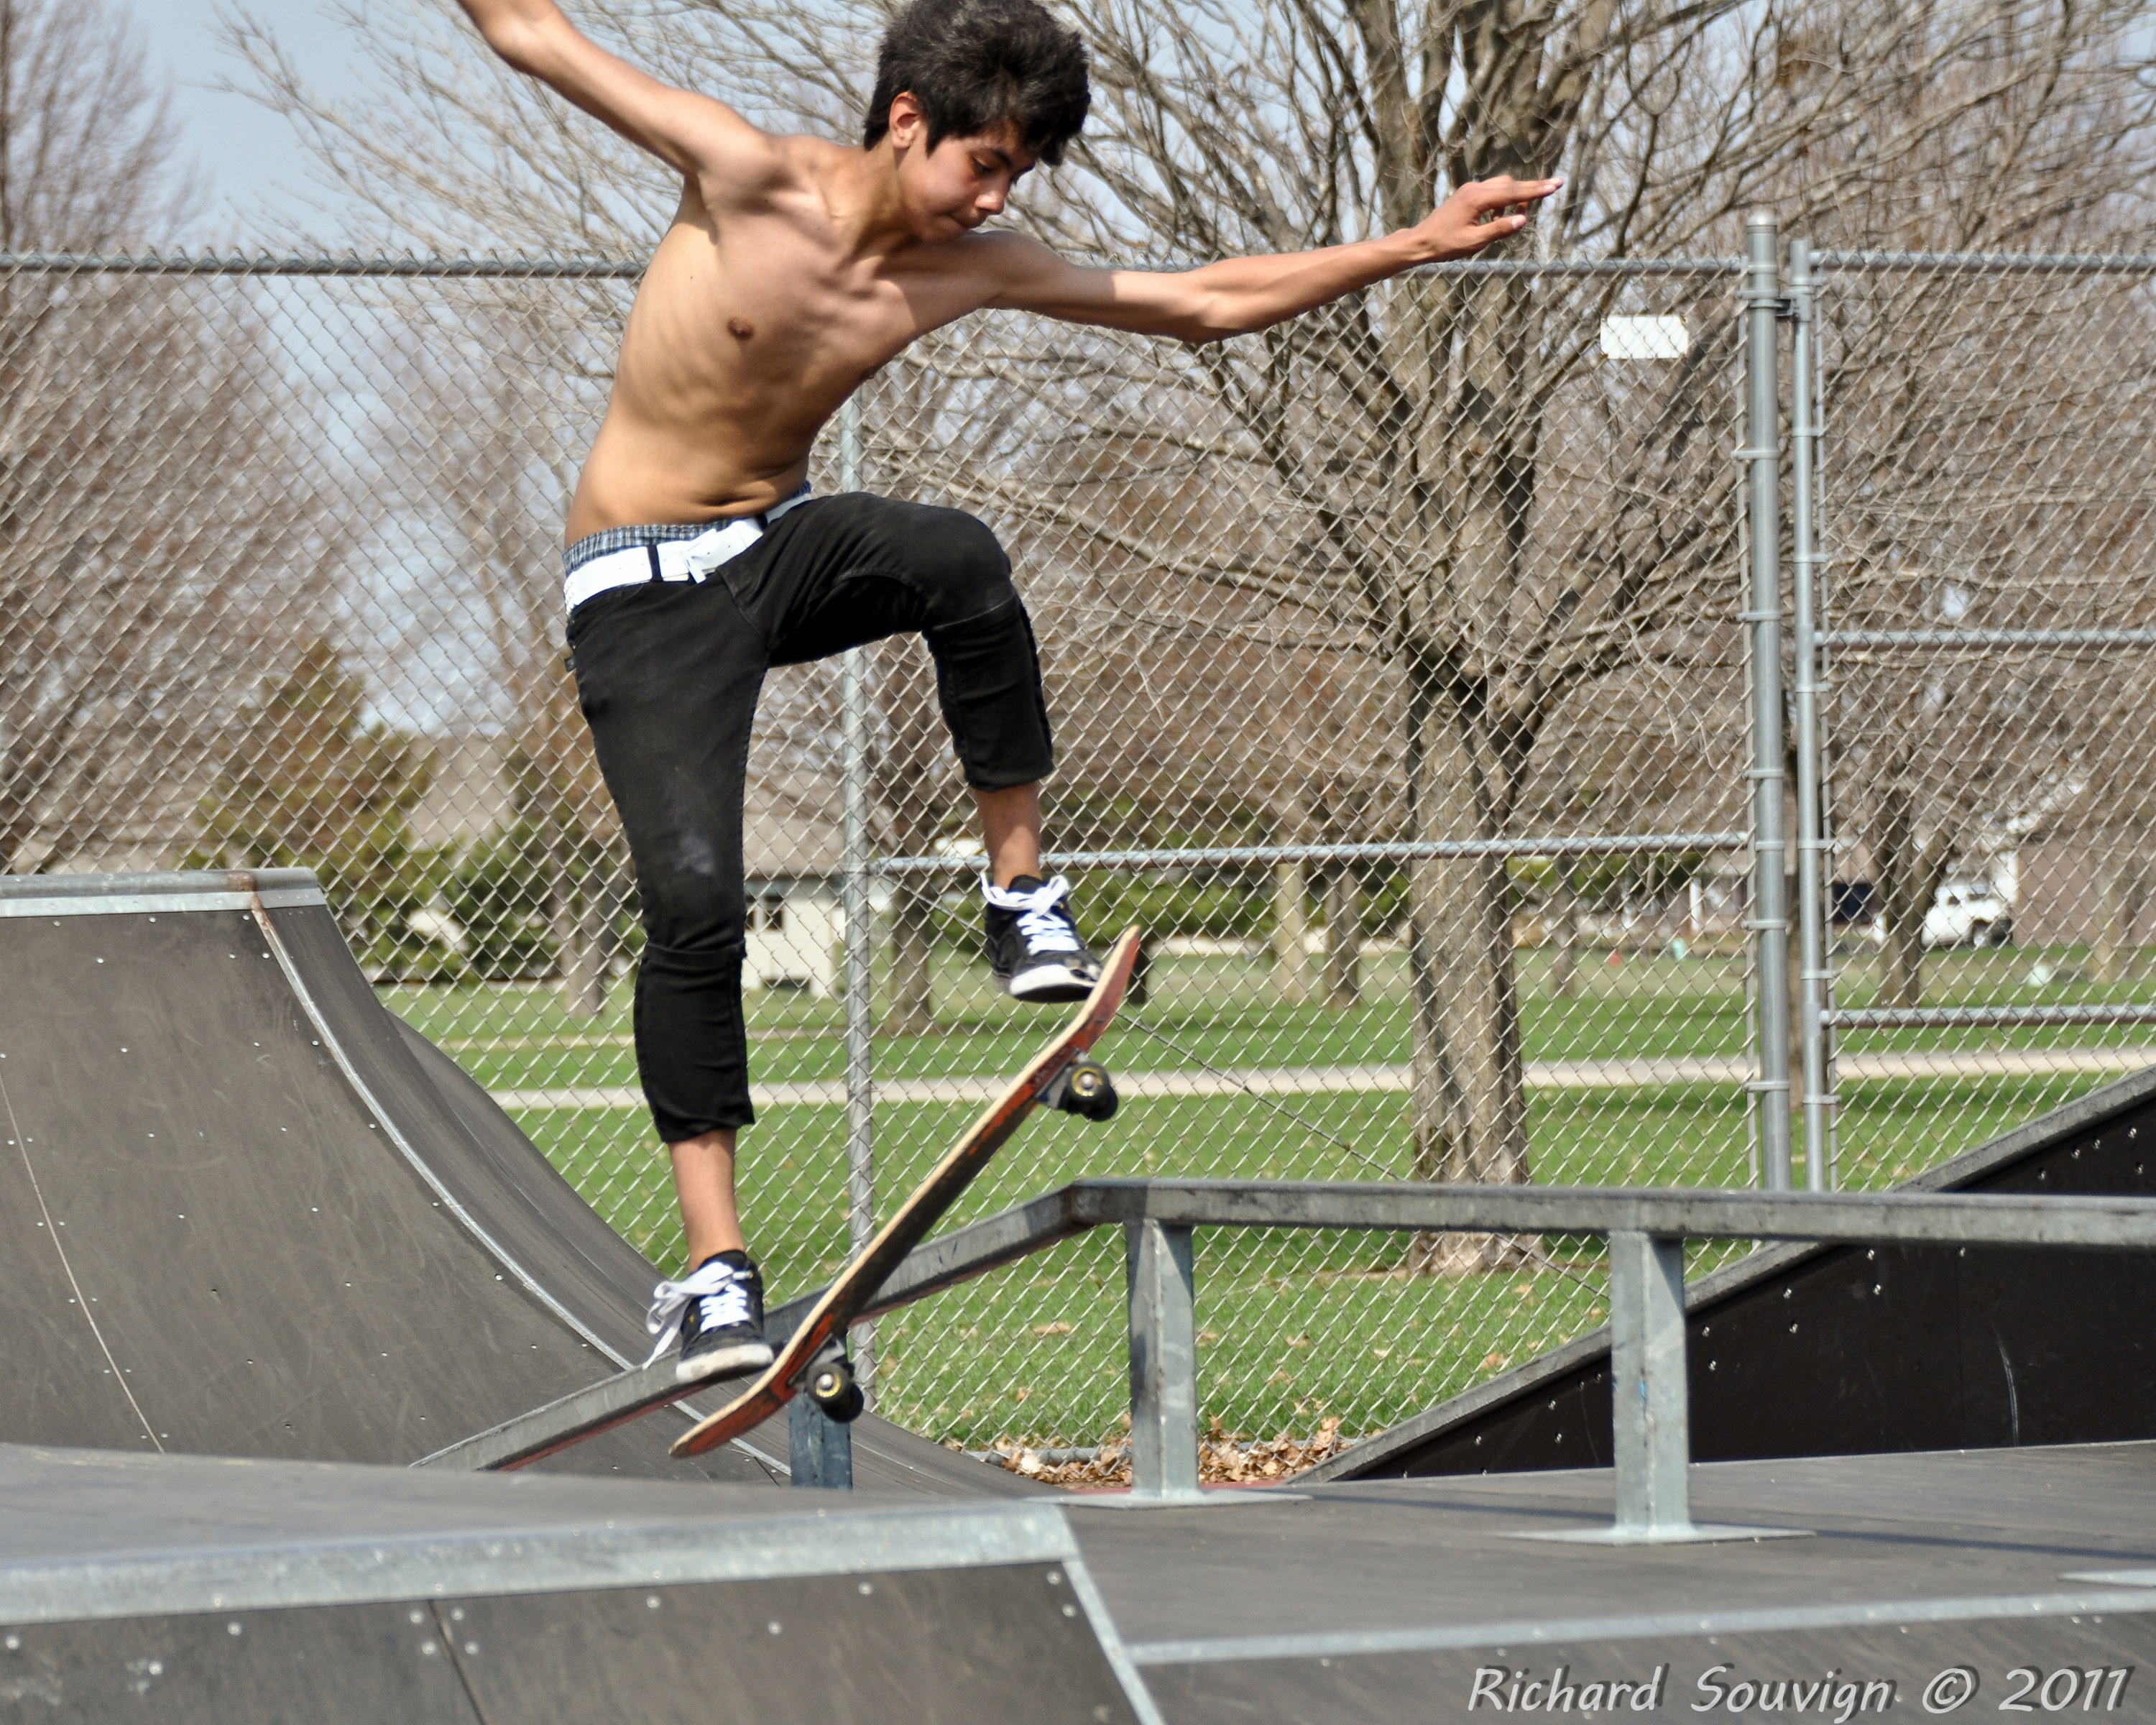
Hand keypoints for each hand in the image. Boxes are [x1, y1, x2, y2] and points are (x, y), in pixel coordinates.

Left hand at [1409, 176, 1563, 261]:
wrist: (1421, 241)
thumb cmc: (1445, 245)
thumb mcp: (1474, 242)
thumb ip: (1499, 229)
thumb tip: (1523, 219)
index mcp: (1477, 199)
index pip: (1513, 192)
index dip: (1536, 190)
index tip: (1556, 185)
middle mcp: (1474, 189)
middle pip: (1510, 184)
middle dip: (1532, 188)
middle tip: (1554, 187)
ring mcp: (1470, 190)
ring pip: (1501, 186)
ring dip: (1515, 197)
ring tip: (1517, 217)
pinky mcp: (1467, 195)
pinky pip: (1491, 193)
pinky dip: (1502, 201)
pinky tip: (1497, 219)